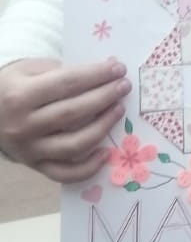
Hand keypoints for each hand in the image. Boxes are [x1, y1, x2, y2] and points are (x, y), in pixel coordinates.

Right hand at [0, 58, 129, 182]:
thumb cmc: (15, 86)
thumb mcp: (30, 70)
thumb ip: (64, 71)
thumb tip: (106, 72)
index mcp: (20, 96)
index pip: (67, 83)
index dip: (96, 75)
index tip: (118, 68)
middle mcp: (23, 125)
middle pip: (73, 113)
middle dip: (104, 97)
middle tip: (124, 86)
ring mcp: (29, 150)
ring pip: (73, 144)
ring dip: (103, 127)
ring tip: (119, 109)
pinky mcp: (35, 166)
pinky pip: (65, 173)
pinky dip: (88, 168)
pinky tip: (106, 152)